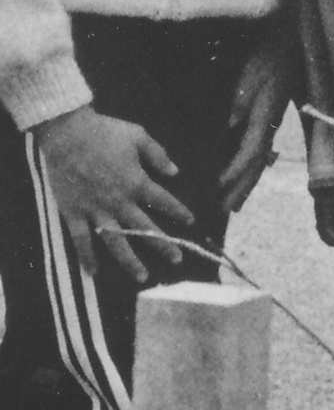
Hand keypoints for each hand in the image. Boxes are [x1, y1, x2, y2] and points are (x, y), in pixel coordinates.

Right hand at [37, 105, 193, 281]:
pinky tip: (94, 272)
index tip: (191, 222)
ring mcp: (96, 210)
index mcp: (137, 183)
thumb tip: (175, 172)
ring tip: (143, 277)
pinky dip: (87, 257)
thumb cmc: (103, 131)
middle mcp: (120, 202)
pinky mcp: (74, 213)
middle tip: (177, 259)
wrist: (66, 132)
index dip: (179, 213)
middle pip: (145, 229)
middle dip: (164, 245)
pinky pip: (81, 240)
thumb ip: (158, 155)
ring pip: (117, 243)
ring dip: (131, 262)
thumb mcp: (137, 136)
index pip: (165, 202)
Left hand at [220, 27, 296, 211]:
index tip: (219, 185)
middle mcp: (270, 125)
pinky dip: (250, 168)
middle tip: (225, 210)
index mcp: (266, 116)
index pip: (251, 151)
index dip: (235, 170)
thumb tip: (230, 123)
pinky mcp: (268, 118)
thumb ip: (243, 97)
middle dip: (241, 188)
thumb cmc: (269, 53)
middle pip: (256, 165)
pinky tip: (245, 176)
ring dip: (246, 184)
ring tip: (233, 204)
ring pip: (259, 162)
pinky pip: (259, 151)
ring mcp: (271, 123)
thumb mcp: (254, 71)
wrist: (290, 41)